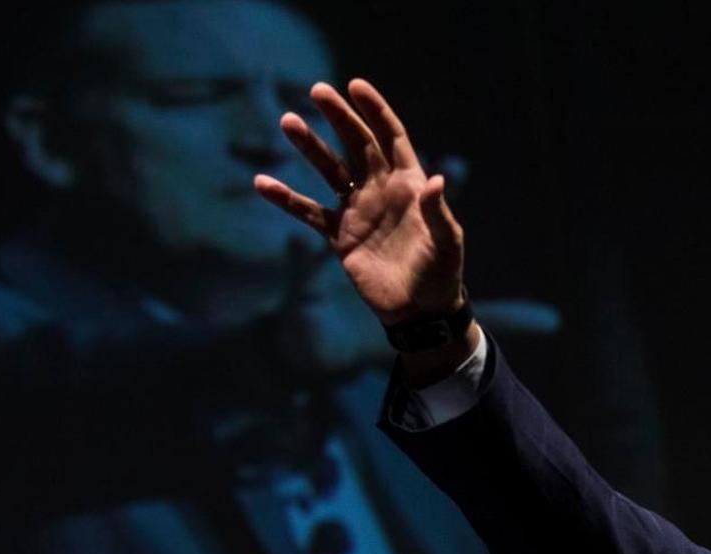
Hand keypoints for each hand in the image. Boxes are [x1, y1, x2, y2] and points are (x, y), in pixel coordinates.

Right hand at [254, 79, 463, 325]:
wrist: (419, 310)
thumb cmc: (441, 273)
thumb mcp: (446, 242)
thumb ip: (437, 211)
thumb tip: (435, 180)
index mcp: (409, 184)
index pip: (391, 137)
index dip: (375, 111)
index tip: (355, 86)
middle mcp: (380, 190)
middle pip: (356, 144)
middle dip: (339, 117)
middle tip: (317, 90)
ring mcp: (357, 210)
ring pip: (329, 170)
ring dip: (310, 147)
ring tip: (289, 121)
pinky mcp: (339, 235)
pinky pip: (308, 212)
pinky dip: (287, 199)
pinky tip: (263, 183)